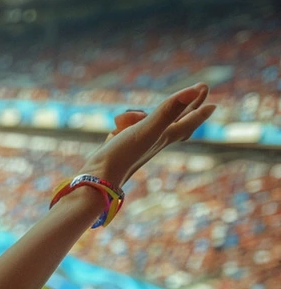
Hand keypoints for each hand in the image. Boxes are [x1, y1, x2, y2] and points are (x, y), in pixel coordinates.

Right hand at [79, 83, 214, 187]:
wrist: (98, 177)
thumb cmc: (123, 155)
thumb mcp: (147, 129)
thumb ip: (169, 110)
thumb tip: (194, 91)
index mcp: (166, 137)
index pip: (188, 121)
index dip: (200, 111)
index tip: (211, 103)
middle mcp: (155, 141)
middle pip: (177, 121)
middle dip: (187, 106)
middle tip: (199, 90)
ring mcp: (139, 144)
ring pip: (149, 122)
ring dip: (140, 115)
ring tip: (127, 120)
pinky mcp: (123, 146)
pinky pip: (129, 128)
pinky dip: (124, 123)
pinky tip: (115, 128)